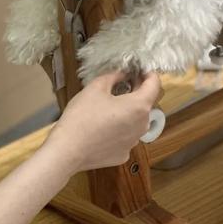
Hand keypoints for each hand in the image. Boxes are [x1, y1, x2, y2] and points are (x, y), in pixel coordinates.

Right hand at [42, 71, 160, 171]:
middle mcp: (142, 126)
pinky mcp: (123, 155)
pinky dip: (120, 128)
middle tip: (122, 82)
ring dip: (129, 110)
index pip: (155, 84)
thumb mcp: (96, 87)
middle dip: (137, 91)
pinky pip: (126, 136)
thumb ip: (114, 76)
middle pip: (146, 103)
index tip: (139, 69)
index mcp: (139, 106)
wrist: (67, 151)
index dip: (149, 73)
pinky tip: (104, 126)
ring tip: (111, 105)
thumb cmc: (82, 116)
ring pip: (137, 121)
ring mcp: (134, 142)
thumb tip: (123, 73)